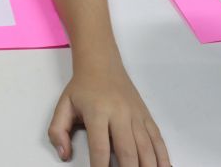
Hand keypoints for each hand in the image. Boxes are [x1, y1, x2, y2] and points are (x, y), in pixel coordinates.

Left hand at [48, 62, 169, 166]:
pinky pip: (158, 141)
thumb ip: (57, 131)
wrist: (102, 64)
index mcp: (97, 112)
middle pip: (128, 151)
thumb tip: (64, 155)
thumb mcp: (63, 105)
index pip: (100, 147)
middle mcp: (120, 114)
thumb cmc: (82, 88)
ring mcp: (137, 117)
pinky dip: (163, 158)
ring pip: (147, 148)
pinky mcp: (147, 118)